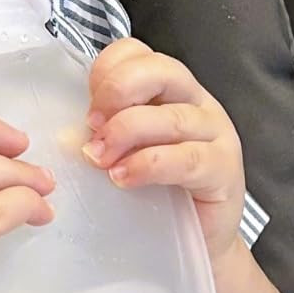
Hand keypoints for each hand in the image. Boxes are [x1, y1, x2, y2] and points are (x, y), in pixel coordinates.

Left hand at [81, 38, 245, 264]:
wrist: (200, 239)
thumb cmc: (158, 191)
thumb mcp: (125, 152)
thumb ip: (102, 134)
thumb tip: (69, 134)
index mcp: (168, 88)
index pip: (138, 53)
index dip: (107, 70)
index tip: (86, 104)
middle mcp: (196, 102)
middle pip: (162, 70)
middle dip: (119, 91)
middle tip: (92, 124)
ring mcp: (216, 133)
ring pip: (174, 117)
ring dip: (127, 132)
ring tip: (99, 158)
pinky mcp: (224, 170)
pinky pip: (189, 158)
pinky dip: (150, 165)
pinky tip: (124, 177)